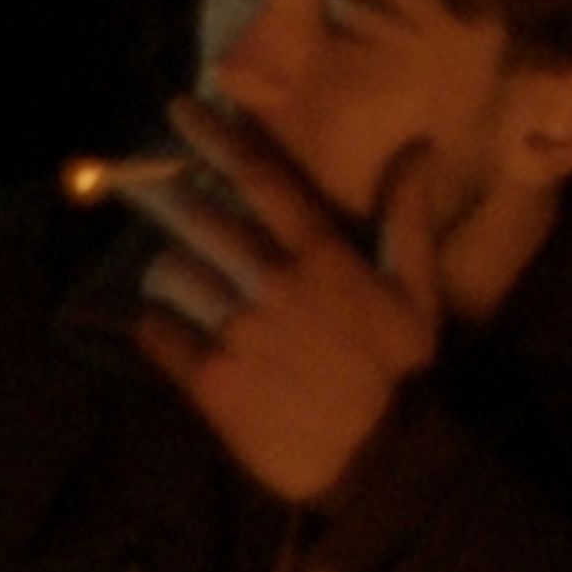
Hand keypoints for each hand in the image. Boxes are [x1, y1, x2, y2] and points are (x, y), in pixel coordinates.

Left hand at [129, 100, 445, 503]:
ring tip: (180, 279)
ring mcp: (237, 332)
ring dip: (170, 269)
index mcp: (322, 258)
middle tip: (153, 190)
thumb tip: (418, 148)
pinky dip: (157, 327)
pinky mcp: (212, 379)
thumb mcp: (419, 295)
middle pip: (203, 218)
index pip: (262, 179)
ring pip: (175, 273)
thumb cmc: (401, 377)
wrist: (379, 462)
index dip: (218, 137)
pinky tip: (167, 330)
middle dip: (172, 198)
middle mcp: (273, 284)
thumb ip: (408, 220)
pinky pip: (161, 334)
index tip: (182, 108)